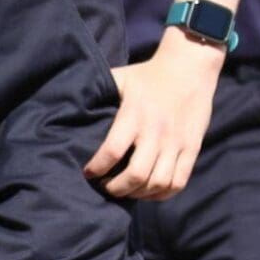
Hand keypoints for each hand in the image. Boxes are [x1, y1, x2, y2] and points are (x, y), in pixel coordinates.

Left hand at [85, 29, 223, 198]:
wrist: (190, 66)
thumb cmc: (147, 75)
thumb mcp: (119, 77)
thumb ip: (97, 93)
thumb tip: (67, 108)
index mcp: (135, 113)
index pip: (112, 152)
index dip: (96, 169)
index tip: (88, 173)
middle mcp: (156, 130)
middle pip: (136, 175)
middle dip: (116, 189)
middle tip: (106, 186)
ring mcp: (176, 141)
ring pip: (157, 183)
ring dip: (139, 194)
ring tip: (128, 189)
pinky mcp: (192, 147)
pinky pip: (178, 182)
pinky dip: (162, 194)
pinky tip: (150, 189)